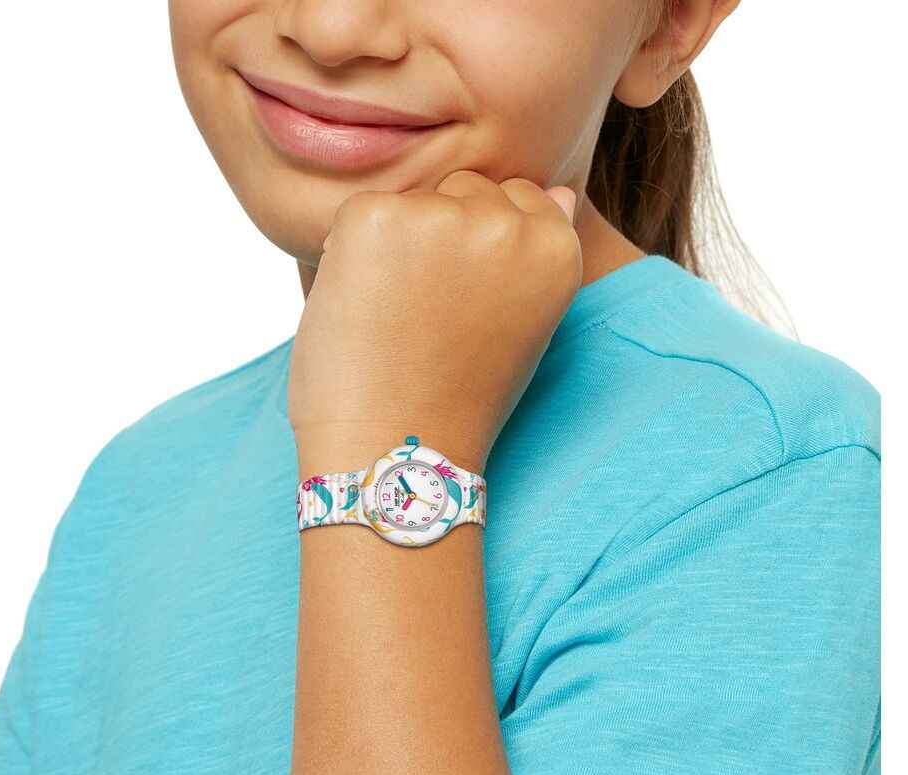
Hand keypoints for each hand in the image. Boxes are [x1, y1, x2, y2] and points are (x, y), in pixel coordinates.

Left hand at [287, 170, 581, 471]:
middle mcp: (507, 223)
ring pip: (413, 201)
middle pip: (466, 190)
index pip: (520, 197)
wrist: (394, 452)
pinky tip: (362, 311)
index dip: (482, 253)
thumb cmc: (453, 401)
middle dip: (442, 237)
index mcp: (555, 248)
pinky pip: (360, 214)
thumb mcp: (521, 326)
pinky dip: (349, 254)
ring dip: (396, 244)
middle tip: (426, 318)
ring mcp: (441, 216)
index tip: (466, 307)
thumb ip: (535, 256)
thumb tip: (558, 191)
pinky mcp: (376, 218)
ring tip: (394, 319)